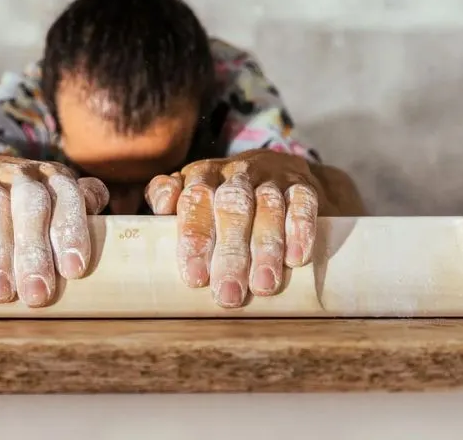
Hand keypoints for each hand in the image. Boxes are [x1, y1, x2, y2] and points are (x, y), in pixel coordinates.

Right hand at [0, 155, 108, 306]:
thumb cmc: (29, 206)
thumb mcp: (59, 207)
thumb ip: (82, 222)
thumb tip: (110, 248)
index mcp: (56, 179)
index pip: (69, 198)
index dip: (72, 231)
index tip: (74, 270)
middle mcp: (24, 174)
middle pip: (32, 205)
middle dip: (35, 251)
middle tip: (37, 295)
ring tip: (0, 291)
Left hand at [144, 149, 319, 307]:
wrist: (278, 168)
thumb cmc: (223, 193)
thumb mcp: (193, 190)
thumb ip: (168, 196)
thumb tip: (160, 209)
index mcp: (204, 174)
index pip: (195, 200)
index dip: (195, 238)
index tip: (194, 277)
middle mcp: (236, 172)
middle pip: (232, 207)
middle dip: (230, 252)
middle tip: (228, 293)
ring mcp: (270, 177)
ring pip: (267, 206)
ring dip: (266, 246)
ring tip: (263, 285)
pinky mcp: (302, 184)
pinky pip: (303, 201)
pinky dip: (300, 228)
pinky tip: (296, 258)